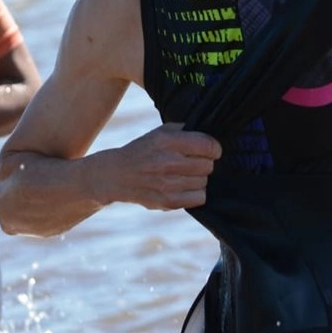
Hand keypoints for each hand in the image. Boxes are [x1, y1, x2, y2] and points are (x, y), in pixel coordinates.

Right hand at [100, 123, 222, 211]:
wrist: (117, 175)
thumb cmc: (143, 151)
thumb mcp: (160, 132)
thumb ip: (184, 131)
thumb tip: (209, 136)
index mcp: (167, 141)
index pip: (208, 145)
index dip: (214, 148)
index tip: (211, 150)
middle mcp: (168, 162)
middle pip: (208, 165)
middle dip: (204, 163)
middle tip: (193, 163)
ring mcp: (168, 184)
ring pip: (204, 181)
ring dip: (198, 178)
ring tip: (185, 174)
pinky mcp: (168, 202)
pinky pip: (200, 197)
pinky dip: (196, 192)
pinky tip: (184, 186)